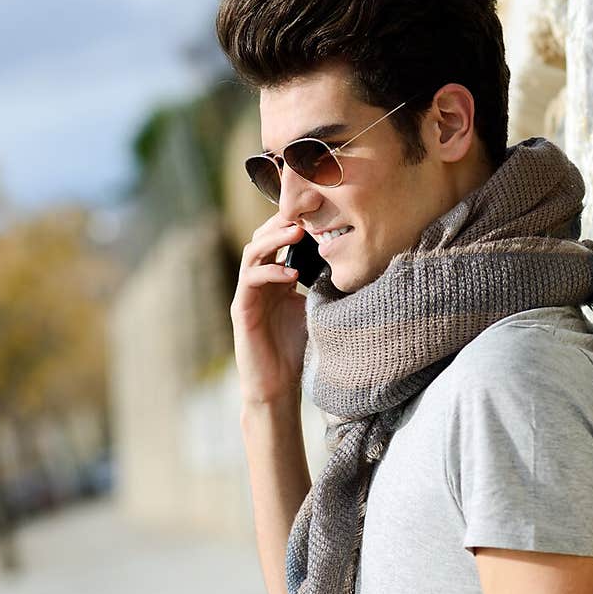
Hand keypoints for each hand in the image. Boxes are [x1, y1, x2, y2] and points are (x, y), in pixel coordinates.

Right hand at [231, 213, 309, 406]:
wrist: (278, 386)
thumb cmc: (298, 350)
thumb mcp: (317, 310)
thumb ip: (323, 285)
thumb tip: (351, 261)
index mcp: (277, 277)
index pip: (281, 238)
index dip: (296, 221)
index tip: (319, 207)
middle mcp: (260, 279)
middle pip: (264, 236)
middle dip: (283, 220)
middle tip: (306, 209)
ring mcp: (248, 293)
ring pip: (253, 251)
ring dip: (274, 238)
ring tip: (298, 231)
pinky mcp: (241, 309)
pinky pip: (250, 280)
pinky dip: (270, 271)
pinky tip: (291, 273)